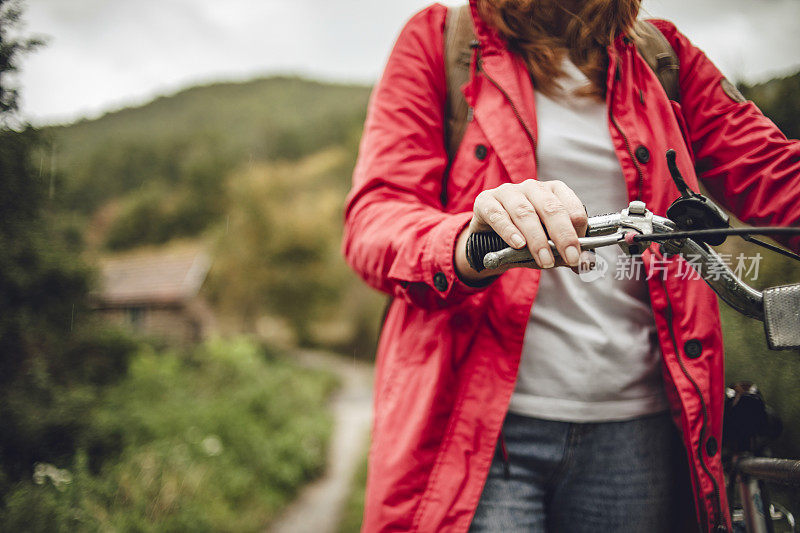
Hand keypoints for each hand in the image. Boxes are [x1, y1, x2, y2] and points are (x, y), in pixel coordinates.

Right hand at [455, 179, 588, 281]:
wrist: (488, 238)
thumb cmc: (523, 237)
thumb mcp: (547, 245)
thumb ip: (564, 253)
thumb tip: (585, 265)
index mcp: (554, 192)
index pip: (572, 207)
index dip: (578, 230)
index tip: (579, 252)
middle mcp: (532, 188)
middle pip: (551, 208)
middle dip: (563, 235)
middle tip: (570, 257)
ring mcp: (508, 192)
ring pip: (525, 212)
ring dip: (537, 239)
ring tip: (545, 259)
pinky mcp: (486, 201)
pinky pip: (498, 215)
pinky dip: (509, 231)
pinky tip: (518, 244)